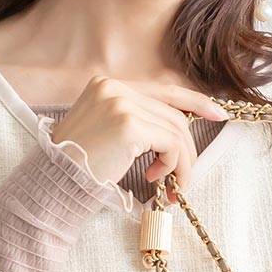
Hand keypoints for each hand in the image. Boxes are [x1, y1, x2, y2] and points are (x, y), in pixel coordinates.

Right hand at [49, 75, 228, 202]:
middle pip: (172, 114)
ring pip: (176, 130)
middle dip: (186, 149)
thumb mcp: (104, 134)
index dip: (193, 101)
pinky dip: (173, 166)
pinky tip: (154, 179)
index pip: (162, 88)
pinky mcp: (128, 125)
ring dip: (180, 163)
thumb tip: (178, 129)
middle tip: (181, 179)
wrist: (53, 184)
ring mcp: (120, 104)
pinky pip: (171, 144)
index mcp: (106, 85)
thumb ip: (135, 122)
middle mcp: (113, 88)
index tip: (218, 114)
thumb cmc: (77, 167)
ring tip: (170, 186)